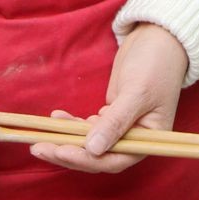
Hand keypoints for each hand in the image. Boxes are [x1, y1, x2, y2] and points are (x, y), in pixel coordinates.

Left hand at [31, 24, 188, 175]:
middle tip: (39, 148)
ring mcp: (121, 128)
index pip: (114, 160)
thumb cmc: (156, 64)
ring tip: (39, 137)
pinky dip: (71, 125)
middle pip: (97, 156)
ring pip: (89, 143)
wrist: (159, 39)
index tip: (60, 151)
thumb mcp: (137, 92)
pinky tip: (56, 117)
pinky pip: (87, 127)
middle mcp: (134, 140)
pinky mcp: (110, 115)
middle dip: (68, 153)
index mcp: (148, 140)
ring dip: (65, 141)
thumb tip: (92, 149)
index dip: (86, 159)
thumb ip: (116, 122)